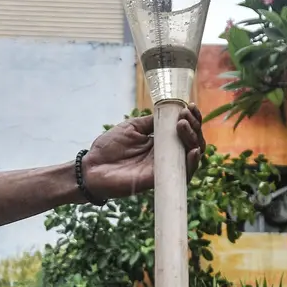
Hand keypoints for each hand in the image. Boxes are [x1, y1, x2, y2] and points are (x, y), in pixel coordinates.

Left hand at [81, 105, 205, 200]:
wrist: (92, 166)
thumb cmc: (109, 147)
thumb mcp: (133, 127)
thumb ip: (152, 122)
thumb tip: (172, 111)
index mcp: (160, 141)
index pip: (184, 130)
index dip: (192, 118)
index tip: (190, 106)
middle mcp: (166, 154)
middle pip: (192, 142)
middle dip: (194, 126)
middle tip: (185, 116)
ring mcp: (164, 167)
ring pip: (191, 156)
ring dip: (194, 140)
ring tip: (184, 126)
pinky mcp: (159, 179)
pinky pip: (182, 174)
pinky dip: (191, 162)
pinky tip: (193, 150)